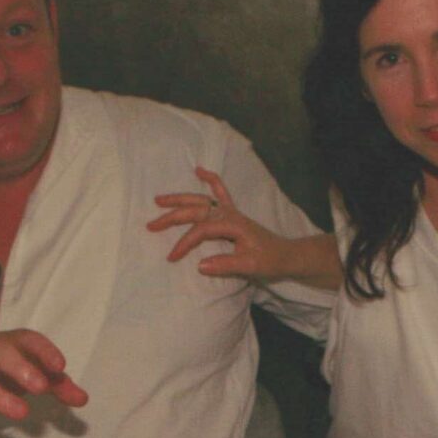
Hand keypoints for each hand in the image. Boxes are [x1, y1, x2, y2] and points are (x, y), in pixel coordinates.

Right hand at [148, 167, 331, 283]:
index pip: (201, 230)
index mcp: (232, 224)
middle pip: (195, 210)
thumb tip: (199, 265)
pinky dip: (210, 179)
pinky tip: (199, 170)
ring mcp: (230, 211)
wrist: (286, 255)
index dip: (184, 242)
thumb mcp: (250, 266)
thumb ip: (225, 265)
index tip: (171, 257)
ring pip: (201, 200)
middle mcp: (229, 213)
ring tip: (158, 200)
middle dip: (172, 217)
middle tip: (150, 225)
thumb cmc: (269, 260)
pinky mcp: (232, 213)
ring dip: (180, 199)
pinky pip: (220, 191)